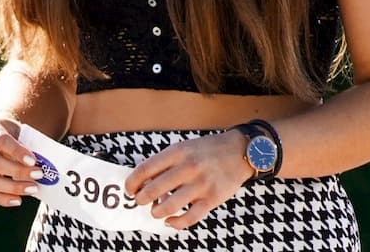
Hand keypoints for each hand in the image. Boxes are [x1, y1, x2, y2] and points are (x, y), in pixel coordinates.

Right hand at [0, 116, 46, 207]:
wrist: (1, 133)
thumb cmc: (17, 133)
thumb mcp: (22, 131)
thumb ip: (31, 144)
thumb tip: (47, 165)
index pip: (1, 140)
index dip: (16, 151)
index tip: (34, 160)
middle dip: (18, 172)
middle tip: (38, 175)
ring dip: (12, 188)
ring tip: (32, 189)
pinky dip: (3, 198)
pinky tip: (18, 200)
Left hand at [125, 131, 252, 230]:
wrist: (240, 151)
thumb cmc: (209, 149)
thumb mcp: (185, 147)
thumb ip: (166, 161)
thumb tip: (144, 179)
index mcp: (178, 152)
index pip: (146, 168)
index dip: (133, 181)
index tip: (129, 189)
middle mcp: (188, 168)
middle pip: (154, 189)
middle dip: (142, 199)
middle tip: (139, 201)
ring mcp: (200, 185)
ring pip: (169, 206)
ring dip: (156, 212)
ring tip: (155, 211)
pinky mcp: (212, 199)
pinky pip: (189, 218)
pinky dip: (175, 223)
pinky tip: (170, 221)